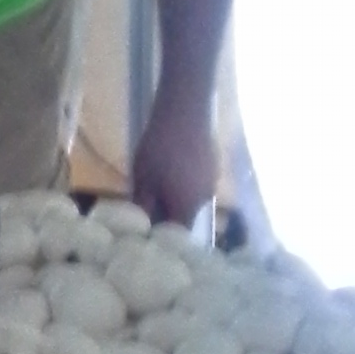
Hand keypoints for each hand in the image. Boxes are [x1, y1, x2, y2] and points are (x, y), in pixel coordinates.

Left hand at [130, 100, 217, 226]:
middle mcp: (204, 199)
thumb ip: (143, 205)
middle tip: (147, 213)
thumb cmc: (160, 149)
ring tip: (157, 190)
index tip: (148, 238)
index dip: (163, 241)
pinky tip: (171, 172)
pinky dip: (185, 185)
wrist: (185, 112)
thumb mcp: (143, 179)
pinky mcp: (213, 166)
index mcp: (187, 207)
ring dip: (176, 199)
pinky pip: (197, 184)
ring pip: (191, 200)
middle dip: (168, 219)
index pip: (178, 236)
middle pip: (186, 218)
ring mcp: (211, 181)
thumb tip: (141, 227)